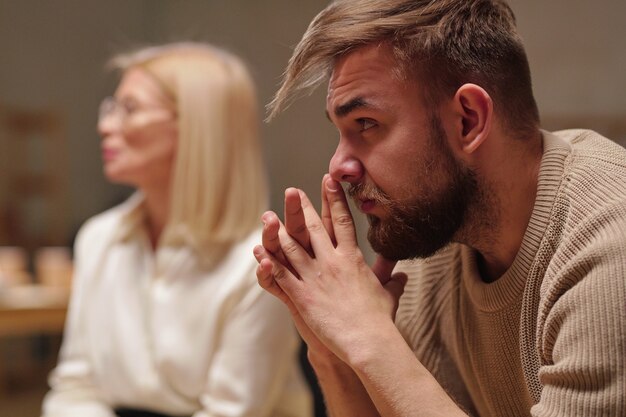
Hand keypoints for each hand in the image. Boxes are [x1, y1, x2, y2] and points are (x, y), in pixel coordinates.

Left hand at [255, 175, 406, 363]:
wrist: (368, 340)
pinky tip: (258, 250)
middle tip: (293, 191)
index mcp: (352, 258)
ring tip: (269, 215)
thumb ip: (392, 281)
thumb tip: (402, 276)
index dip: (334, 199)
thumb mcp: (388, 295)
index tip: (329, 181)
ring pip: (292, 246)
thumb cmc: (379, 319)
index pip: (341, 222)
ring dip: (278, 230)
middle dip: (302, 207)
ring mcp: (315, 277)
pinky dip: (268, 261)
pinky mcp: (302, 295)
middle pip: (313, 227)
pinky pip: (280, 274)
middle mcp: (332, 262)